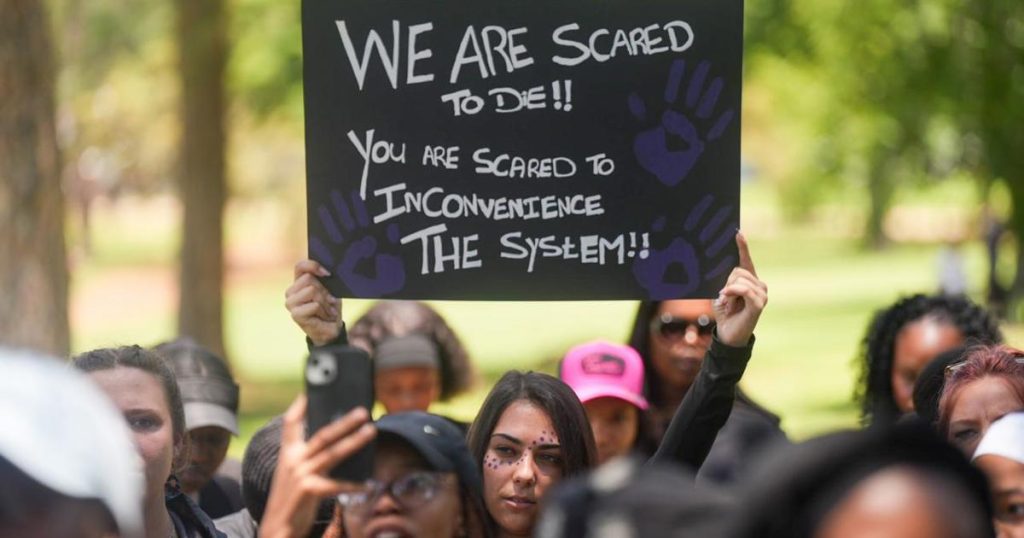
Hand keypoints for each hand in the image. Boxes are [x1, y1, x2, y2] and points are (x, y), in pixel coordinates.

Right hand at [259, 395, 374, 537]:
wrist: (275, 527)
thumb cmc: (291, 499)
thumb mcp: (295, 473)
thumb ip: (310, 457)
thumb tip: (340, 440)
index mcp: (288, 453)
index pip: (291, 423)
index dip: (300, 405)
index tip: (310, 391)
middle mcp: (293, 460)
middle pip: (322, 435)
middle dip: (344, 422)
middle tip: (363, 412)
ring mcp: (301, 474)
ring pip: (332, 453)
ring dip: (354, 441)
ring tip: (371, 431)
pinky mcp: (309, 490)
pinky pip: (336, 484)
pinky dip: (353, 485)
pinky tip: (368, 484)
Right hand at [286, 260, 341, 345]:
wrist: (331, 329)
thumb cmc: (330, 307)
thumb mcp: (330, 290)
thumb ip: (324, 279)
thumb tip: (326, 272)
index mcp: (298, 283)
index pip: (300, 266)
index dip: (313, 266)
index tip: (327, 274)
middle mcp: (291, 291)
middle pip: (309, 279)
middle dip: (324, 290)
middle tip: (328, 301)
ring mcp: (291, 303)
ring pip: (312, 290)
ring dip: (325, 301)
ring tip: (327, 309)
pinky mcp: (295, 314)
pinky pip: (314, 305)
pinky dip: (324, 311)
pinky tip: (324, 316)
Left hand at [713, 231, 766, 346]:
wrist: (728, 334)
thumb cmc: (724, 313)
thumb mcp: (721, 293)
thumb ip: (724, 280)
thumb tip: (720, 267)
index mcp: (749, 280)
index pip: (746, 260)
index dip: (742, 246)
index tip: (737, 233)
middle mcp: (759, 285)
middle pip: (738, 270)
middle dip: (726, 282)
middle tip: (724, 297)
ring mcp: (761, 294)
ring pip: (739, 279)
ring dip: (728, 291)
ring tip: (728, 303)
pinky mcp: (759, 303)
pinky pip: (744, 289)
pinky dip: (733, 292)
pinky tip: (727, 298)